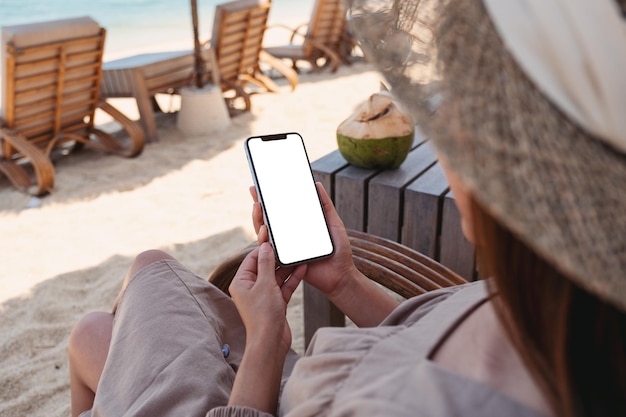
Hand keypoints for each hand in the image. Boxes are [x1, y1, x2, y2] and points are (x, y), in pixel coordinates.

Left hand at [229, 242, 305, 354]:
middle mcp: (251, 287)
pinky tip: (302, 268)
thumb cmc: (263, 315)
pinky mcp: (275, 302)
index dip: (264, 247)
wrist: (271, 342)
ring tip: (299, 254)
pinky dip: (292, 278)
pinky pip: (284, 286)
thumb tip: (265, 246)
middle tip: (289, 244)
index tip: (274, 236)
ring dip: (287, 267)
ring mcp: (264, 295)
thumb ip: (266, 263)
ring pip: (276, 276)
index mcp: (241, 282)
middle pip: (265, 266)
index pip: (252, 258)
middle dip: (278, 257)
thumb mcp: (265, 284)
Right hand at [249, 183, 357, 298]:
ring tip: (257, 206)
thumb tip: (317, 184)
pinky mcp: (284, 262)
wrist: (341, 274)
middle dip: (258, 206)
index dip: (269, 199)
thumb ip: (325, 206)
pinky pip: (270, 251)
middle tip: (254, 191)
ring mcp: (285, 249)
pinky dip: (265, 239)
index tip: (260, 185)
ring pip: (265, 234)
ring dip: (258, 220)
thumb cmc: (339, 251)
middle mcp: (288, 237)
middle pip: (268, 221)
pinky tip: (264, 229)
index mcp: (298, 227)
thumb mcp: (334, 224)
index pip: (280, 212)